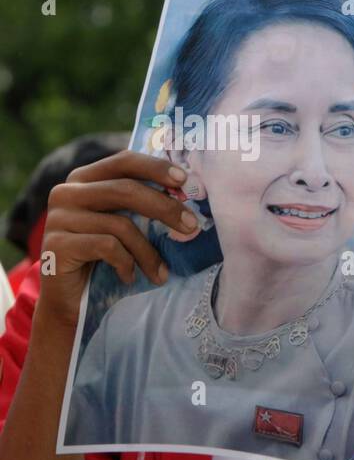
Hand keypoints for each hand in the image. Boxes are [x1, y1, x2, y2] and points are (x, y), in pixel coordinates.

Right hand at [38, 150, 194, 326]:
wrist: (71, 298)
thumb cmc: (106, 258)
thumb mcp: (124, 226)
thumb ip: (143, 207)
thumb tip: (190, 197)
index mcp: (85, 179)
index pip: (124, 161)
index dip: (156, 168)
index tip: (184, 180)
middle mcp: (67, 192)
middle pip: (126, 190)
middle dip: (165, 208)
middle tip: (192, 227)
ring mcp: (57, 218)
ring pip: (120, 225)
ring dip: (149, 252)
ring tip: (161, 273)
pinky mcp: (55, 245)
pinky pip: (107, 247)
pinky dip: (127, 263)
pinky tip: (130, 276)